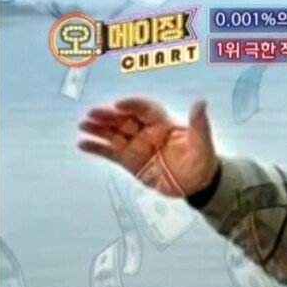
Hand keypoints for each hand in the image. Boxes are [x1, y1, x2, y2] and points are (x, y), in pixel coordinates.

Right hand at [77, 97, 217, 198]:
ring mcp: (136, 146)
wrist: (197, 185)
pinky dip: (96, 148)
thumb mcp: (203, 143)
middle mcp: (146, 132)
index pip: (145, 109)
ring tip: (84, 126)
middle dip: (108, 115)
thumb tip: (201, 102)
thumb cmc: (202, 160)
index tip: (120, 105)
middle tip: (93, 113)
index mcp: (163, 123)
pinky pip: (110, 153)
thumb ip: (199, 124)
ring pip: (113, 134)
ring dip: (98, 129)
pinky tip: (83, 144)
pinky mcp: (129, 161)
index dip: (132, 105)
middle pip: (124, 119)